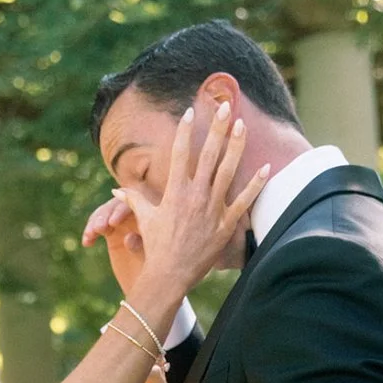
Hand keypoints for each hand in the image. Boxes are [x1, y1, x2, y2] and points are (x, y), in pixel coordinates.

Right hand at [82, 195, 144, 295]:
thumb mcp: (152, 260)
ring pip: (106, 212)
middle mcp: (139, 214)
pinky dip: (91, 232)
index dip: (122, 211)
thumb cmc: (160, 272)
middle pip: (118, 205)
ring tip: (91, 235)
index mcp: (154, 216)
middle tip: (99, 228)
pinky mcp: (112, 231)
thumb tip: (129, 238)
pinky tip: (87, 243)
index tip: (112, 223)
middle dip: (106, 214)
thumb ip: (142, 247)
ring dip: (96, 221)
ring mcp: (124, 222)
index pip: (137, 205)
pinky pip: (98, 225)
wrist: (153, 285)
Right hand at [121, 103, 269, 299]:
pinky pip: (244, 201)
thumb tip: (116, 189)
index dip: (186, 131)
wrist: (169, 276)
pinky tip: (266, 167)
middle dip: (217, 129)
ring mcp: (212, 209)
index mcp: (174, 192)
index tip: (191, 112)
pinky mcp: (225, 225)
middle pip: (209, 155)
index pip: (180, 153)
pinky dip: (256, 185)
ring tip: (243, 125)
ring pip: (228, 171)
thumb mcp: (145, 220)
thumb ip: (134, 199)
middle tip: (225, 107)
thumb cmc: (156, 247)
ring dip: (236, 146)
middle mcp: (195, 196)